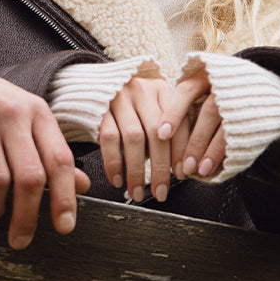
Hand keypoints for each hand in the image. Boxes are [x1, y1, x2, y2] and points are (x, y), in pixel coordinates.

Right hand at [0, 54, 88, 249]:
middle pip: (30, 176)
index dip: (64, 197)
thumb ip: (49, 150)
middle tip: (20, 238)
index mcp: (36, 110)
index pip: (59, 159)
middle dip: (26, 216)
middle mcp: (11, 110)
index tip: (63, 227)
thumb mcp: (22, 118)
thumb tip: (81, 186)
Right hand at [98, 68, 226, 202]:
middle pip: (155, 131)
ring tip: (137, 192)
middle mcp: (141, 90)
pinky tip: (118, 179)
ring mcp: (119, 98)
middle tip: (161, 192)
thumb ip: (169, 130)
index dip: (180, 151)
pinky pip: (108, 138)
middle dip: (160, 167)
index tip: (182, 174)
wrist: (96, 88)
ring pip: (133, 137)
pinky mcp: (100, 109)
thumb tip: (183, 168)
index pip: (177, 122)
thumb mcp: (155, 110)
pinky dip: (114, 163)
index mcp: (162, 89)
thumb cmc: (133, 108)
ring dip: (136, 170)